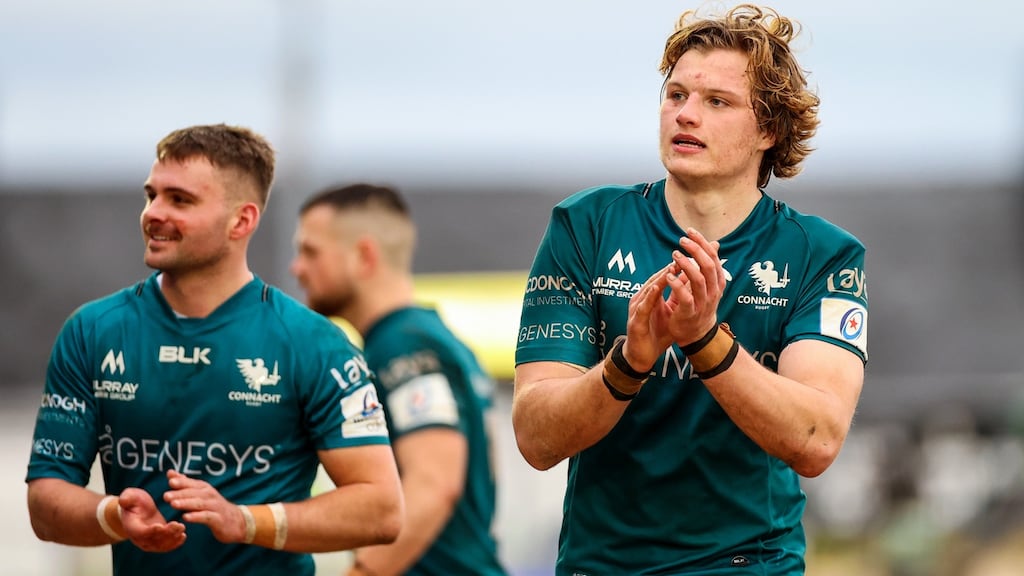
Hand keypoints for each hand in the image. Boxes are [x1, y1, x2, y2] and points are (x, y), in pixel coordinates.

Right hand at [118, 487, 186, 551]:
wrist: (136, 510)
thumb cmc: (133, 501)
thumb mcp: (130, 496)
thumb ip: (127, 498)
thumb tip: (122, 500)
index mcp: (131, 527)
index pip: (140, 532)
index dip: (150, 530)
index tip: (161, 526)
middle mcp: (139, 538)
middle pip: (153, 540)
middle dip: (166, 533)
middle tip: (178, 525)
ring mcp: (148, 542)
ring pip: (161, 545)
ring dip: (172, 538)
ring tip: (182, 528)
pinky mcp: (157, 541)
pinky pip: (165, 546)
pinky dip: (175, 543)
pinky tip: (183, 536)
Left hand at [163, 469, 247, 543]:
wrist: (237, 521)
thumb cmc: (214, 506)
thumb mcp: (201, 493)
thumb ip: (185, 483)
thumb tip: (170, 473)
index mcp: (204, 489)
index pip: (192, 484)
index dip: (182, 482)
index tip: (170, 481)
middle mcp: (210, 495)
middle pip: (194, 493)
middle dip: (180, 494)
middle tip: (166, 495)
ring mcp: (215, 507)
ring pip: (199, 504)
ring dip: (186, 503)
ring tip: (173, 504)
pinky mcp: (218, 520)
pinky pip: (207, 517)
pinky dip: (197, 516)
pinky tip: (186, 517)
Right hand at [622, 263, 687, 370]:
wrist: (641, 356)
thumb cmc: (655, 334)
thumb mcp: (671, 313)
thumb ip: (679, 296)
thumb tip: (691, 280)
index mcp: (651, 296)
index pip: (664, 278)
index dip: (677, 267)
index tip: (690, 257)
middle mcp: (643, 299)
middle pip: (656, 279)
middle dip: (669, 267)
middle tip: (682, 255)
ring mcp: (637, 308)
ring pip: (648, 289)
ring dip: (659, 278)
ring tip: (670, 267)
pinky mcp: (635, 320)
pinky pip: (643, 306)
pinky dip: (649, 296)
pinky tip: (656, 288)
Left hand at [668, 228, 724, 345]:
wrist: (697, 333)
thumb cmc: (700, 304)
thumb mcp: (706, 283)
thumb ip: (707, 264)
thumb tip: (714, 243)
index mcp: (717, 282)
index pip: (713, 257)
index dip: (702, 243)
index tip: (689, 231)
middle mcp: (713, 291)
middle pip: (707, 265)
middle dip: (695, 250)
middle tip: (681, 240)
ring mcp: (703, 302)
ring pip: (698, 280)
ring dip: (686, 265)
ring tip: (674, 255)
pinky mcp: (690, 312)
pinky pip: (685, 297)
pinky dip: (677, 285)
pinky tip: (668, 275)